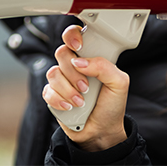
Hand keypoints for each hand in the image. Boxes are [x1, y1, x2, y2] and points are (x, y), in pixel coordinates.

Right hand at [43, 25, 128, 151]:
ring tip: (81, 102)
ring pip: (53, 73)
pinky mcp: (53, 96)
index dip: (72, 35)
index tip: (78, 46)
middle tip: (86, 86)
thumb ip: (103, 66)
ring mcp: (62, 80)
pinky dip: (60, 100)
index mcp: (90, 58)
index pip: (74, 36)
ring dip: (68, 89)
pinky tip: (71, 107)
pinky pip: (47, 91)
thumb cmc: (112, 105)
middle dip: (73, 72)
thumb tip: (79, 61)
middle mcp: (74, 66)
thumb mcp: (119, 83)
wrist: (102, 131)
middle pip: (61, 53)